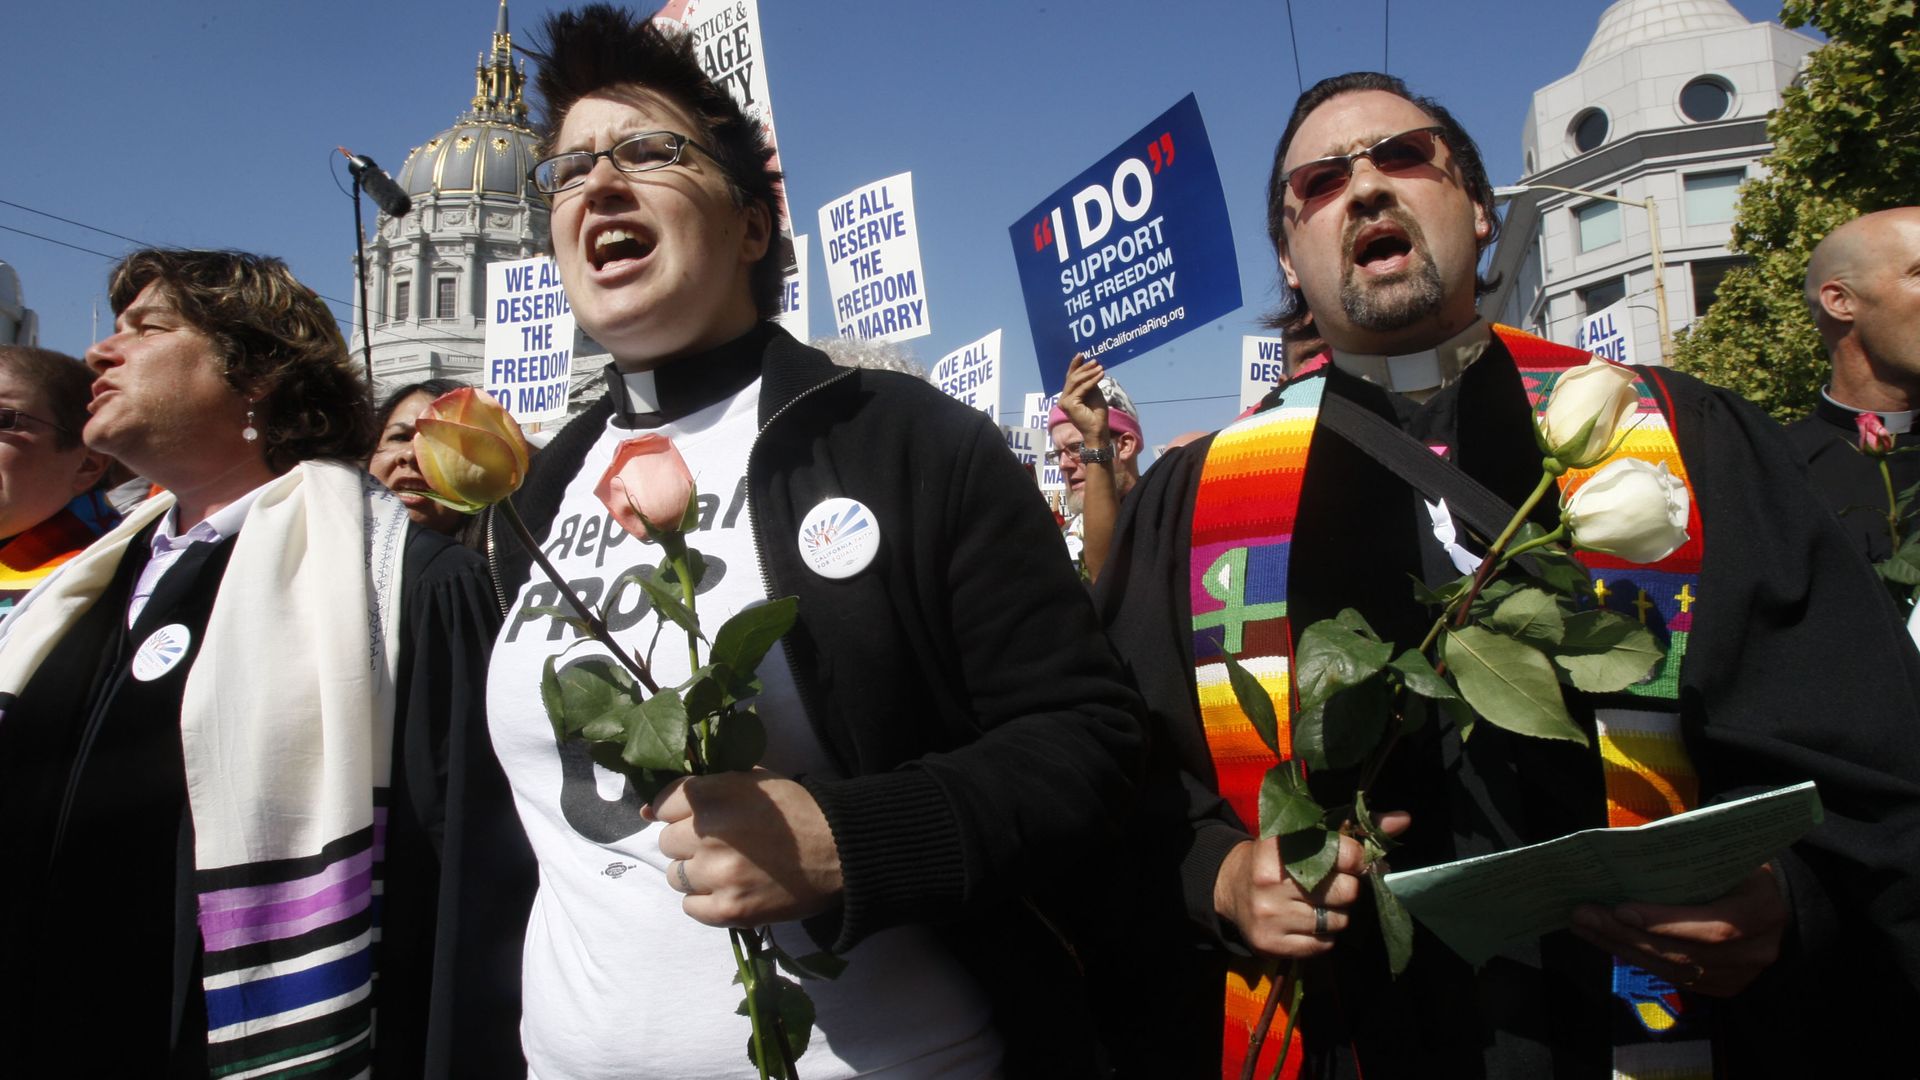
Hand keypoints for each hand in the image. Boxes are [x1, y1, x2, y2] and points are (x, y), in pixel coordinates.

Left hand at [645, 770, 844, 926]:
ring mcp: (717, 874)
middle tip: (720, 844)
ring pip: (675, 876)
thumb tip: (648, 808)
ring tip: (727, 869)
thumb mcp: (753, 780)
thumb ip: (705, 785)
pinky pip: (690, 907)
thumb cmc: (796, 811)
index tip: (696, 819)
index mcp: (714, 794)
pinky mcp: (728, 909)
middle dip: (688, 842)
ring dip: (695, 873)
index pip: (664, 804)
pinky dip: (705, 901)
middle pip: (667, 842)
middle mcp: (709, 833)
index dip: (678, 812)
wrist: (839, 852)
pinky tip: (730, 890)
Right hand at [1058, 354, 1109, 441]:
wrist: (1098, 430)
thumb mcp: (1093, 393)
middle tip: (1095, 361)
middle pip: (1072, 378)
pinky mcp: (1069, 404)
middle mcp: (1063, 399)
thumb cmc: (1097, 414)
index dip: (1075, 366)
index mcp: (1067, 397)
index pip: (1070, 378)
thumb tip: (1090, 367)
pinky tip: (1100, 375)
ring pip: (1076, 382)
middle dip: (1084, 368)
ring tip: (1100, 367)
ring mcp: (1064, 402)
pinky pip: (1082, 389)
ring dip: (1089, 373)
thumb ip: (1089, 382)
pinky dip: (1092, 381)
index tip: (1081, 355)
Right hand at [1214, 812, 1411, 957]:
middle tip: (1329, 884)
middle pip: (1346, 892)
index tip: (1350, 861)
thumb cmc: (1280, 857)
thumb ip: (1357, 829)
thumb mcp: (1307, 835)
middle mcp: (1271, 880)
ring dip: (1336, 914)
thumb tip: (1404, 819)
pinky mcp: (1270, 943)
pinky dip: (1323, 936)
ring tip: (1316, 903)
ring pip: (1338, 922)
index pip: (1344, 854)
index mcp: (1280, 845)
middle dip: (1346, 889)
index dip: (1356, 859)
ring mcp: (1269, 915)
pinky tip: (1306, 922)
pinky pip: (1324, 945)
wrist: (1229, 887)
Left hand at [1570, 864, 1786, 996]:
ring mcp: (1740, 975)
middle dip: (1627, 935)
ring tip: (1584, 925)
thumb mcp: (1726, 855)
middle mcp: (1755, 951)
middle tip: (1583, 915)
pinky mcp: (1723, 987)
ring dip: (1621, 947)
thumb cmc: (1742, 869)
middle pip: (1684, 953)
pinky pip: (1673, 977)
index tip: (1620, 911)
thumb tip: (1628, 852)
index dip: (1665, 923)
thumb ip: (1688, 858)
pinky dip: (1637, 958)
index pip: (1714, 927)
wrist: (1776, 904)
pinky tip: (1606, 940)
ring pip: (1673, 969)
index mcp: (1762, 911)